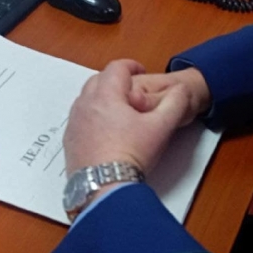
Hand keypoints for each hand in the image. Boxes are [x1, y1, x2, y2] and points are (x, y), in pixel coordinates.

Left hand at [64, 59, 196, 176]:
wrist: (104, 188)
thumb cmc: (132, 154)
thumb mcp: (161, 128)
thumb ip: (175, 104)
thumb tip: (182, 90)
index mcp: (105, 95)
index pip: (116, 68)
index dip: (131, 65)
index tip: (141, 70)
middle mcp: (84, 104)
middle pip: (98, 80)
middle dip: (115, 81)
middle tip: (131, 91)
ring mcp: (74, 123)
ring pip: (86, 99)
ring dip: (101, 98)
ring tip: (118, 111)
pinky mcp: (70, 141)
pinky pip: (80, 119)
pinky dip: (92, 116)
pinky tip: (105, 131)